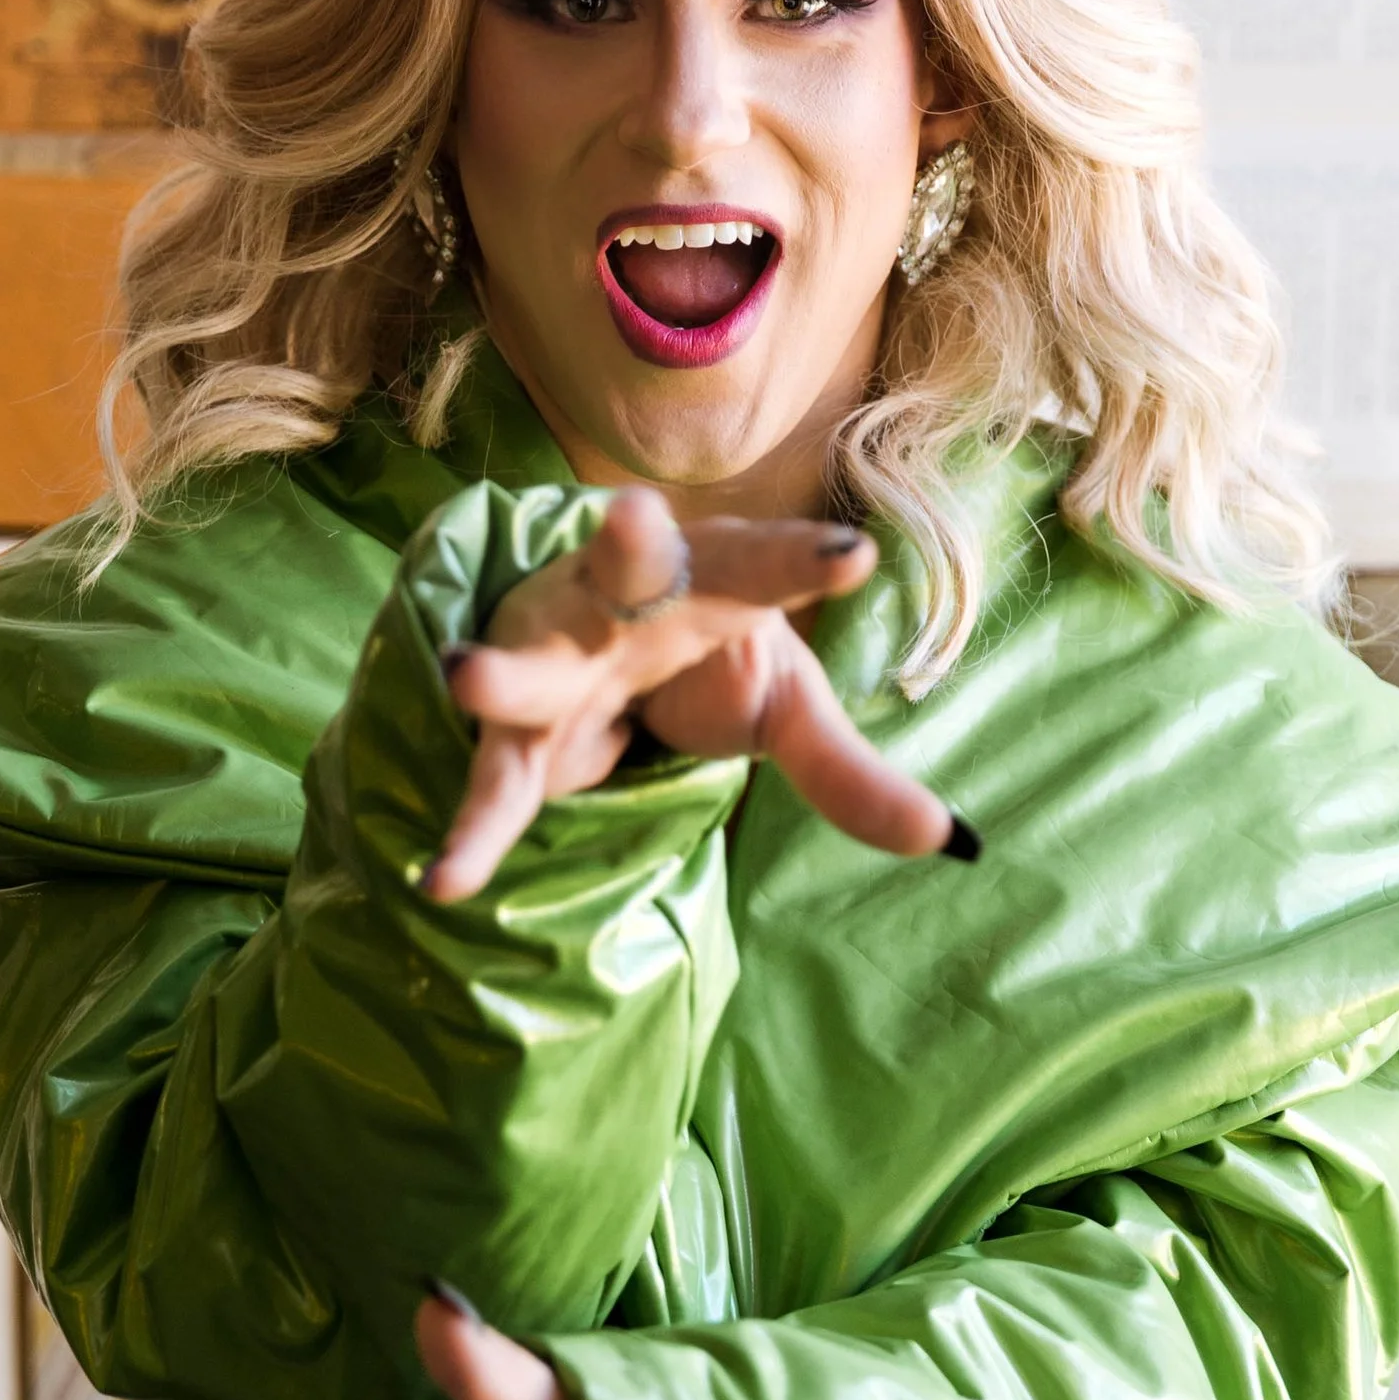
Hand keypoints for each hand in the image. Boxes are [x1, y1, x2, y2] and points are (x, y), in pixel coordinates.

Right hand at [423, 485, 965, 902]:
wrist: (579, 646)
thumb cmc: (693, 654)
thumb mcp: (779, 705)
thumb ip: (847, 769)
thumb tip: (953, 841)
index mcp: (705, 577)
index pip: (760, 562)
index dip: (803, 559)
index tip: (855, 556)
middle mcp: (621, 599)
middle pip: (626, 567)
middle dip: (625, 546)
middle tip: (631, 519)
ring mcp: (554, 655)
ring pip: (530, 660)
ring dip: (502, 670)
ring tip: (466, 677)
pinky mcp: (513, 730)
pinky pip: (494, 781)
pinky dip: (473, 831)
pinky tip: (445, 880)